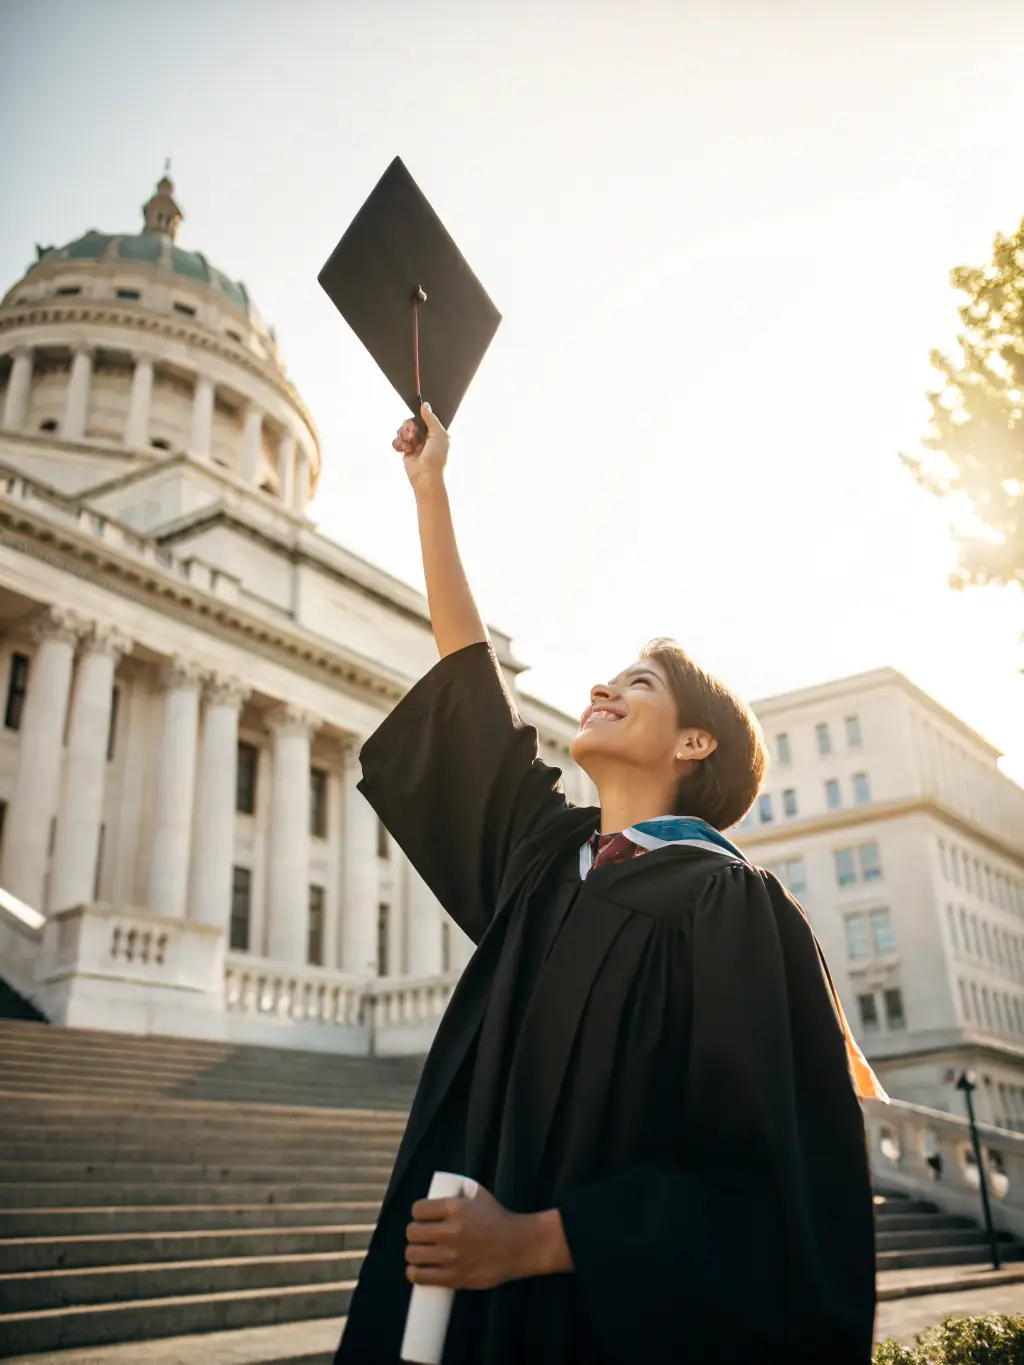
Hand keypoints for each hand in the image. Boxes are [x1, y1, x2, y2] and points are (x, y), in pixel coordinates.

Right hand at [393, 402, 449, 487]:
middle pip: (410, 422)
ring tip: (408, 445)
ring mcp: (413, 443)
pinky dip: (398, 444)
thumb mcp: (439, 435)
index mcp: (434, 432)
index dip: (418, 417)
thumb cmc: (436, 457)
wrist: (425, 476)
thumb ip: (431, 419)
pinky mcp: (405, 451)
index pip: (423, 417)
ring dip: (403, 435)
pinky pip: (397, 441)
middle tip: (412, 435)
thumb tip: (424, 404)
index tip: (416, 419)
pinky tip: (403, 450)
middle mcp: (424, 436)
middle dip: (409, 427)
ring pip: (402, 430)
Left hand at [405, 1185, 567, 1290]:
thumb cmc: (498, 1218)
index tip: (422, 1218)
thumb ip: (456, 1194)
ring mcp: (451, 1256)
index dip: (418, 1214)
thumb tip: (436, 1194)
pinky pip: (421, 1276)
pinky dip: (414, 1273)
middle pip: (412, 1233)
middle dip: (414, 1234)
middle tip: (422, 1237)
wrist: (519, 1246)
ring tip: (420, 1253)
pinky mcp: (455, 1277)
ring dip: (414, 1254)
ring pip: (413, 1255)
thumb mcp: (478, 1196)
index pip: (418, 1209)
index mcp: (455, 1207)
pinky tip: (417, 1270)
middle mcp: (450, 1231)